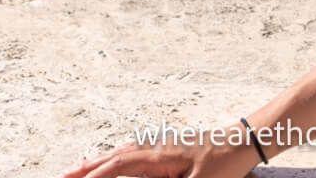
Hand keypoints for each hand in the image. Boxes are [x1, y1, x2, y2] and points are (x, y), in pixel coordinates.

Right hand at [57, 121, 265, 177]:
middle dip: (85, 170)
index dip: (94, 177)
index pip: (116, 167)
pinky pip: (129, 156)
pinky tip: (108, 166)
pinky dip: (112, 162)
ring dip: (95, 165)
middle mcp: (151, 147)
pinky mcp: (162, 149)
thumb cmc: (223, 165)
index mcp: (157, 155)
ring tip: (74, 173)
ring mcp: (156, 146)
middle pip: (110, 159)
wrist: (241, 142)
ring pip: (117, 156)